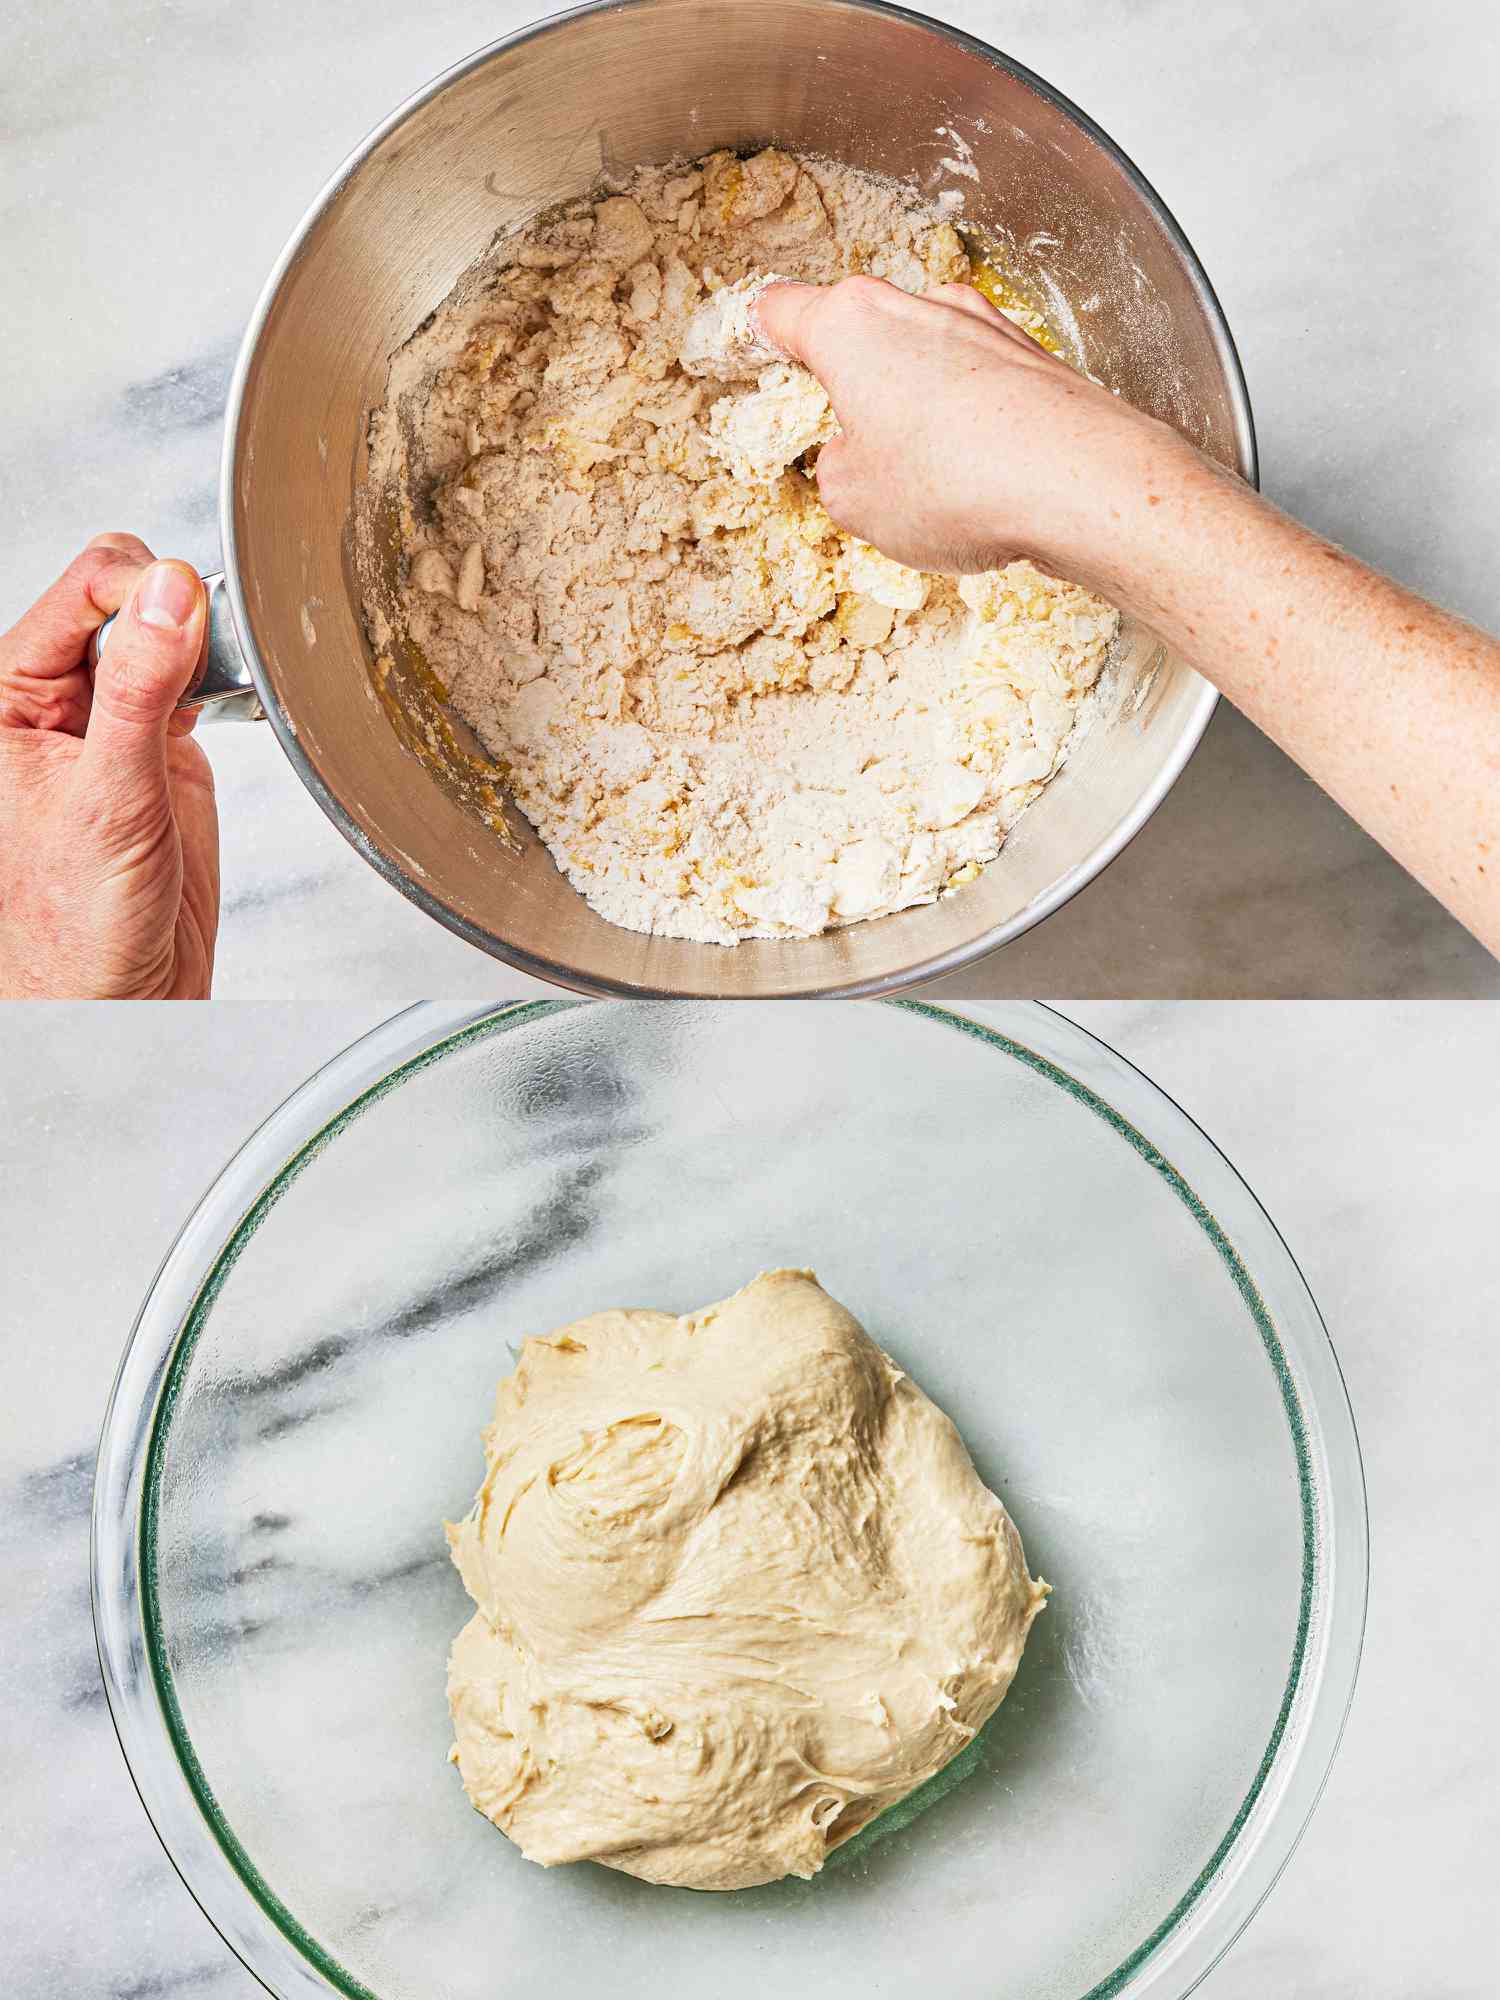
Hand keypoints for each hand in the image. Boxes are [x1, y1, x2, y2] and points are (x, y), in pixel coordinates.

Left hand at [0, 536, 219, 998]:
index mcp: (6, 699)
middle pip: (123, 601)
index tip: (189, 609)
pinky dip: (223, 680)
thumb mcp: (109, 797)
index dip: (141, 590)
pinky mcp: (162, 751)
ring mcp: (111, 724)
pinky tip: (233, 700)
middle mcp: (54, 702)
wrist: (122, 998)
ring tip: (222, 680)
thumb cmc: (77, 926)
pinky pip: (194, 682)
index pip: (79, 593)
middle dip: (171, 613)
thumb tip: (169, 597)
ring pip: (164, 636)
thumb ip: (140, 690)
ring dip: (202, 645)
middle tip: (202, 660)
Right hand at [755, 275, 1203, 595]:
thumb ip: (837, 469)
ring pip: (924, 361)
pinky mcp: (1033, 360)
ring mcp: (983, 326)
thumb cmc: (952, 483)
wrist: (1080, 485)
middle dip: (851, 385)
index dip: (760, 337)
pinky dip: (970, 422)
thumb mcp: (852, 500)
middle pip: (861, 336)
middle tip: (848, 446)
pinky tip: (980, 477)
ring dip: (915, 406)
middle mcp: (917, 306)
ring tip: (924, 479)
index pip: (781, 312)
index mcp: (851, 324)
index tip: (754, 349)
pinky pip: (979, 388)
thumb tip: (858, 456)